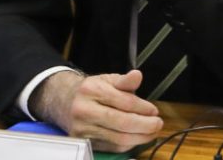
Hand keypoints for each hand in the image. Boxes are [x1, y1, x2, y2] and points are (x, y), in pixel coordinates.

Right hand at [30, 70, 162, 151]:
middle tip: (158, 124)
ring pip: (119, 139)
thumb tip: (137, 75)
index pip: (124, 102)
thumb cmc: (90, 91)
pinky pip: (112, 147)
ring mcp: (82, 128)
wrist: (64, 102)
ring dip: (141, 137)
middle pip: (122, 123)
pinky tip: (137, 137)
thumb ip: (124, 81)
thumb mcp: (106, 80)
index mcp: (91, 89)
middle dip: (145, 125)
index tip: (154, 110)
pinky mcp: (84, 141)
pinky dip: (128, 144)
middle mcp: (84, 109)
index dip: (143, 108)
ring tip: (151, 132)